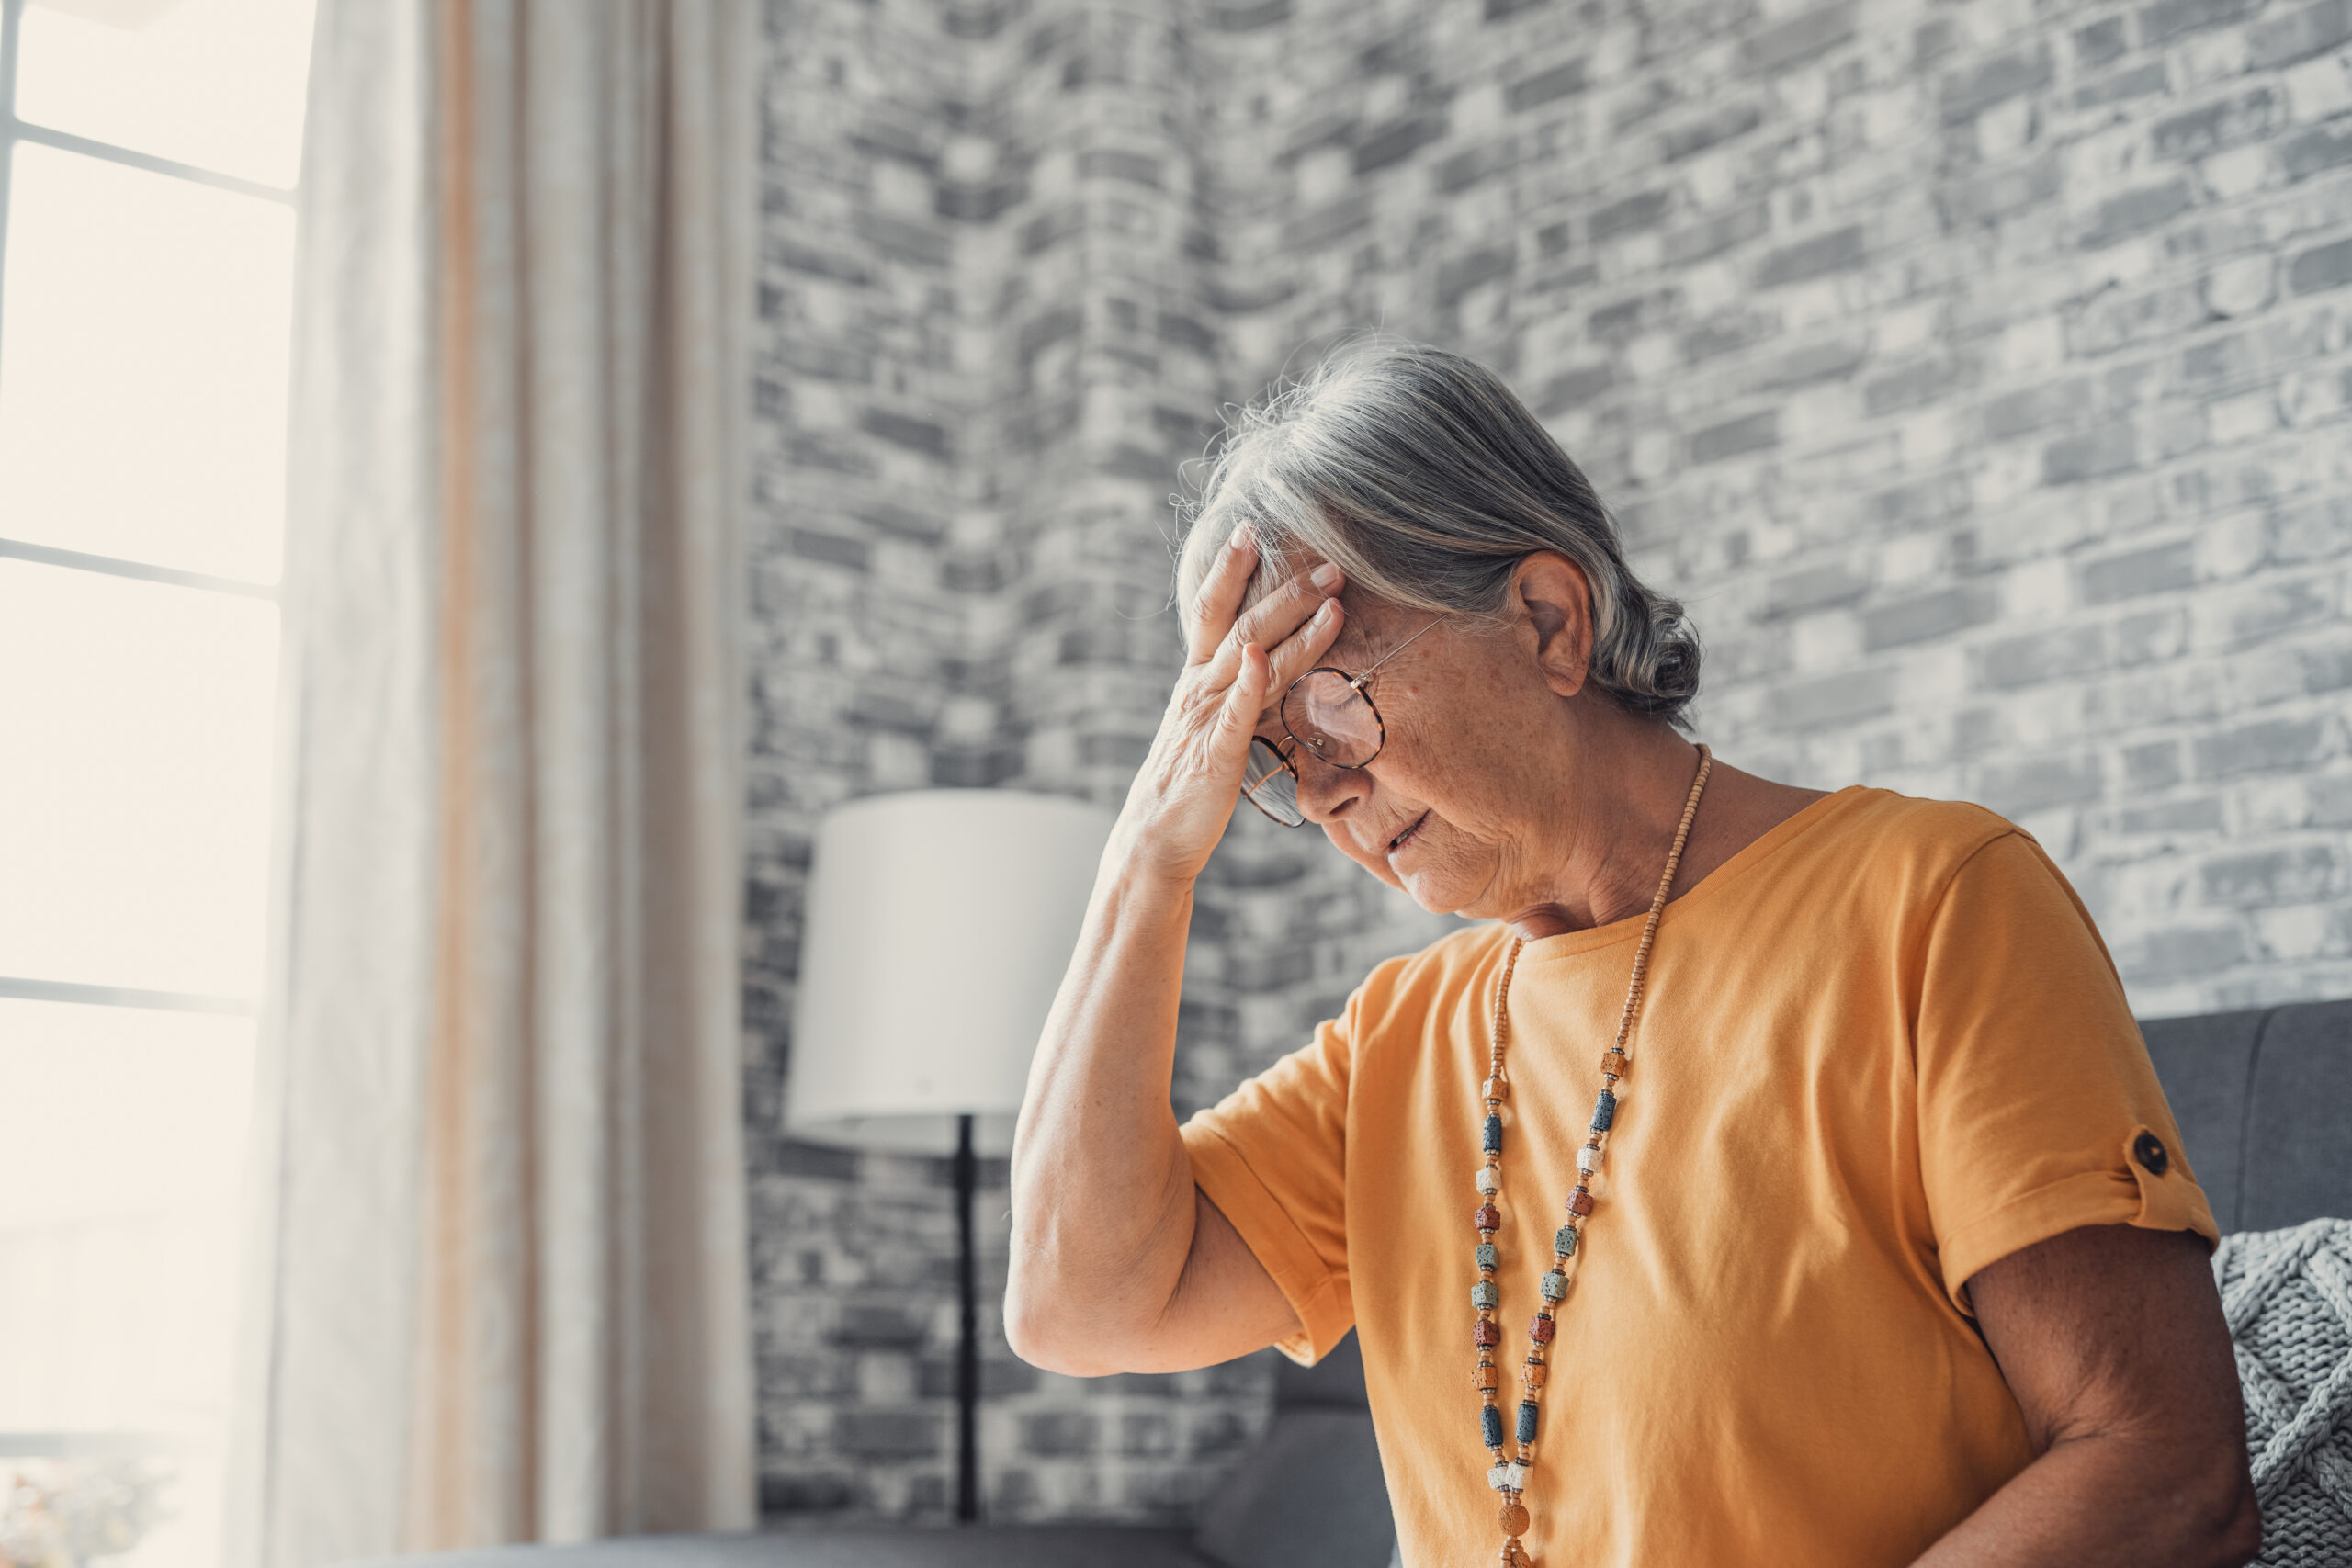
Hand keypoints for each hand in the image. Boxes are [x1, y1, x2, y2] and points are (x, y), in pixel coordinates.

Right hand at [1110, 527, 1347, 884]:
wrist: (1155, 838)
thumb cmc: (1191, 780)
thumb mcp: (1214, 724)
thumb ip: (1240, 690)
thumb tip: (1270, 657)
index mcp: (1197, 678)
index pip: (1212, 610)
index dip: (1229, 568)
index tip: (1252, 528)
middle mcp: (1198, 689)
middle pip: (1242, 625)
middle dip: (1286, 590)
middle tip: (1328, 562)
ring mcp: (1206, 718)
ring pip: (1251, 661)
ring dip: (1293, 628)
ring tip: (1332, 600)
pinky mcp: (1216, 754)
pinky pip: (1235, 713)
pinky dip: (1248, 683)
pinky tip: (1262, 657)